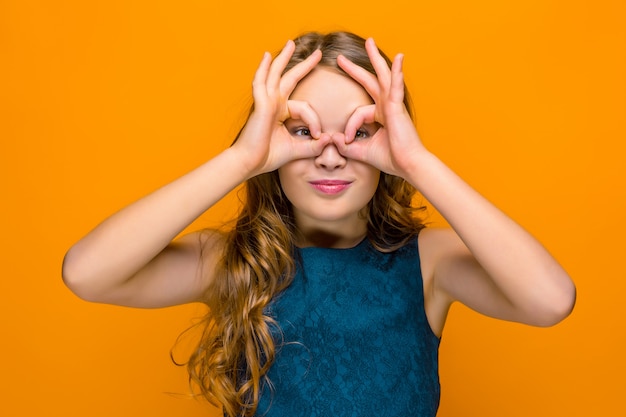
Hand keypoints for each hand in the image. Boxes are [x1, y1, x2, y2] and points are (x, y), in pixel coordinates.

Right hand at [233, 41, 330, 176]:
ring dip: (283, 58)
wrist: (250, 163)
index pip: (304, 107)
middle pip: (289, 78)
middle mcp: (273, 104)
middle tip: (317, 53)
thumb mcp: (297, 149)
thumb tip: (329, 139)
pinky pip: (261, 83)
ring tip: (291, 43)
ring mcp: (266, 102)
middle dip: (304, 65)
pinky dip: (263, 69)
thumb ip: (313, 145)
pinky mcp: (260, 104)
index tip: (318, 135)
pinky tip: (267, 56)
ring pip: (275, 74)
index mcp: (281, 112)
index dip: (314, 120)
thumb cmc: (268, 156)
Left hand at [335, 38, 425, 178]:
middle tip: (341, 58)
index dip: (349, 126)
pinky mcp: (397, 107)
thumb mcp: (361, 151)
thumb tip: (332, 140)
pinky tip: (400, 57)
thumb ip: (346, 146)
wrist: (408, 165)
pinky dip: (397, 72)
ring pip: (382, 76)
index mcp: (380, 115)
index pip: (358, 112)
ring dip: (375, 58)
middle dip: (355, 69)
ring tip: (370, 42)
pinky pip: (396, 86)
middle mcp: (387, 106)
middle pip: (370, 81)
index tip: (345, 140)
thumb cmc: (391, 158)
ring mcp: (393, 104)